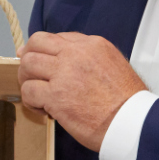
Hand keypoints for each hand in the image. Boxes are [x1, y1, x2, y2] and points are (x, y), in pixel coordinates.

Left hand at [17, 32, 144, 151]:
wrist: (132, 122)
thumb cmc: (127, 100)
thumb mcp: (113, 65)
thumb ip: (90, 58)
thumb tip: (65, 61)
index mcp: (92, 44)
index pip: (57, 37)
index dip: (43, 49)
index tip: (38, 60)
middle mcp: (75, 54)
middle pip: (36, 44)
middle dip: (28, 58)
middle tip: (30, 76)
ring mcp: (63, 73)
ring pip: (27, 64)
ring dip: (26, 79)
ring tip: (36, 94)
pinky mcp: (55, 95)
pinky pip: (28, 91)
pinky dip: (30, 101)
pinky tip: (42, 109)